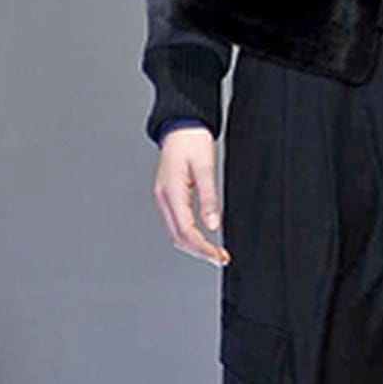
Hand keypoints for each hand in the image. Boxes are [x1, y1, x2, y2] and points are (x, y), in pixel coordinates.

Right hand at [152, 124, 229, 264]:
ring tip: (213, 251)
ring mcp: (163, 197)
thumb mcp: (205, 169)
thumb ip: (209, 199)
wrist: (181, 126)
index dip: (203, 248)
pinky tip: (202, 237)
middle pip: (178, 237)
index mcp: (171, 192)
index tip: (219, 256)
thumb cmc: (192, 142)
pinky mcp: (167, 195)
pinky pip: (176, 222)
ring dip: (193, 245)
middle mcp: (163, 198)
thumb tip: (213, 225)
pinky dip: (189, 234)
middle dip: (199, 251)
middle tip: (219, 258)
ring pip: (175, 232)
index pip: (186, 232)